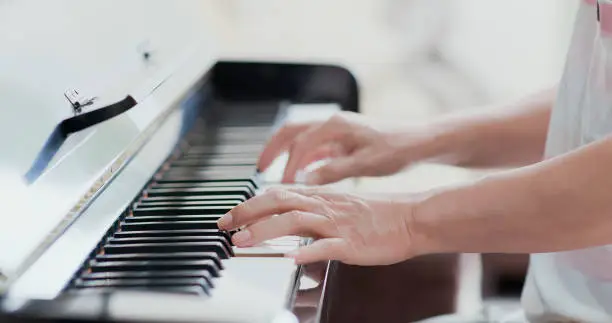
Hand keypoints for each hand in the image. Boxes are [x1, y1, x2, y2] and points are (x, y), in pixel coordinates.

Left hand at [217, 187, 418, 264]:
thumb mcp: (342, 205)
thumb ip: (315, 208)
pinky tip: (290, 258)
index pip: (278, 194)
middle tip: (224, 224)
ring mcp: (338, 224)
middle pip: (279, 201)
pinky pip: (327, 246)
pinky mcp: (352, 243)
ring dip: (266, 230)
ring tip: (244, 241)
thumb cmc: (379, 215)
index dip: (250, 203)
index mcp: (322, 197)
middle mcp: (325, 207)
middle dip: (247, 212)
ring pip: (296, 220)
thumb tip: (290, 214)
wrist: (412, 217)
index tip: (230, 215)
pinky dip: (306, 251)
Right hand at [257, 112, 433, 184]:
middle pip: (291, 131)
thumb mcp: (366, 163)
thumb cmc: (398, 148)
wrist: (421, 140)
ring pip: (300, 137)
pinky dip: (301, 157)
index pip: (301, 145)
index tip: (282, 187)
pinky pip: (314, 145)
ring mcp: (337, 130)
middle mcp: (333, 123)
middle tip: (259, 167)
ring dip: (284, 151)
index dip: (288, 166)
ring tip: (270, 169)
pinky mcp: (343, 139)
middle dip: (273, 148)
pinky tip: (298, 173)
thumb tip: (305, 179)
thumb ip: (334, 170)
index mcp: (336, 125)